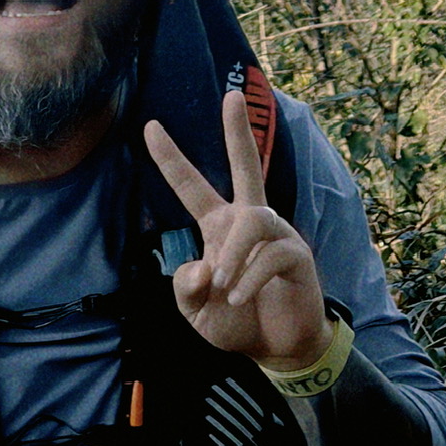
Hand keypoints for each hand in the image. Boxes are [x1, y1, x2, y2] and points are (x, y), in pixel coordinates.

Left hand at [144, 88, 329, 372]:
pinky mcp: (297, 254)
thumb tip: (201, 266)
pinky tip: (240, 296)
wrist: (278, 351)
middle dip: (239, 130)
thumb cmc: (236, 321)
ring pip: (252, 219)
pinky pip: (272, 254)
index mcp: (218, 225)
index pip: (190, 186)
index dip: (170, 157)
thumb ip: (185, 289)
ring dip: (234, 255)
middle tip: (232, 94)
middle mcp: (247, 219)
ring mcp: (275, 233)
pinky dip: (250, 277)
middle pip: (246, 164)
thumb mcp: (196, 311)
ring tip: (224, 286)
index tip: (149, 126)